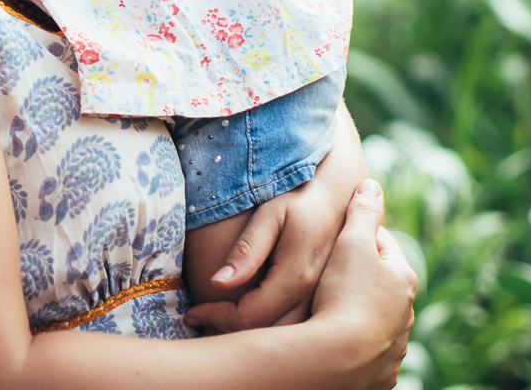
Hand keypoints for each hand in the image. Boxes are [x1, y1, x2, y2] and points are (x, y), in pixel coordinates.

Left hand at [184, 133, 370, 332]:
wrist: (339, 194)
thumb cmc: (299, 198)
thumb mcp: (270, 215)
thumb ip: (247, 250)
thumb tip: (218, 283)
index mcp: (296, 276)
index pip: (249, 316)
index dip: (216, 318)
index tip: (191, 312)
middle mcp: (312, 296)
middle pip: (266, 334)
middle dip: (228, 331)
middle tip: (199, 320)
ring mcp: (322, 301)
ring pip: (283, 337)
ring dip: (249, 335)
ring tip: (217, 321)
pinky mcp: (324, 300)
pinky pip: (294, 328)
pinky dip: (268, 331)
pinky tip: (246, 318)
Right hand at [309, 180, 417, 388]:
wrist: (340, 357)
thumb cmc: (345, 294)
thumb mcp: (350, 242)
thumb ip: (362, 211)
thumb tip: (372, 185)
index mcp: (402, 277)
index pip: (379, 245)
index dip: (354, 236)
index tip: (332, 238)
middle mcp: (405, 313)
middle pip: (378, 284)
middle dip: (356, 276)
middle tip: (325, 274)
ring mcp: (395, 345)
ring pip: (374, 318)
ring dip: (356, 312)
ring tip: (327, 308)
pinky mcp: (381, 373)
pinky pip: (367, 351)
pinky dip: (354, 343)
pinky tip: (334, 339)